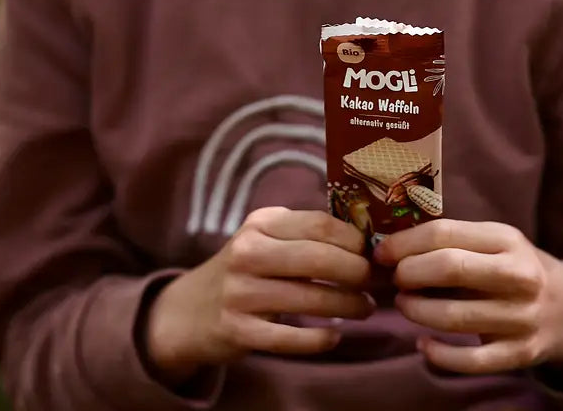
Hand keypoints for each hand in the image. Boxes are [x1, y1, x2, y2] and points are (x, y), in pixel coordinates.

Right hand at [145, 207, 372, 383]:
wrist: (188, 311)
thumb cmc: (244, 269)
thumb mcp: (265, 238)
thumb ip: (304, 234)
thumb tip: (364, 240)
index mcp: (261, 223)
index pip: (318, 224)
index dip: (353, 239)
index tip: (372, 252)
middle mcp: (248, 252)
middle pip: (317, 258)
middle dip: (356, 272)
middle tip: (374, 282)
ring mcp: (240, 293)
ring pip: (308, 299)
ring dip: (347, 305)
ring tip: (365, 308)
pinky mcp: (237, 330)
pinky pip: (289, 338)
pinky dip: (318, 339)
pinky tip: (335, 336)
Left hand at [374, 220, 562, 374]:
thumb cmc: (512, 267)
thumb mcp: (494, 241)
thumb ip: (453, 241)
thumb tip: (392, 246)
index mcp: (507, 239)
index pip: (446, 234)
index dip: (406, 243)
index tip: (381, 253)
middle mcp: (518, 275)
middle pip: (451, 269)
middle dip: (410, 273)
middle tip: (394, 279)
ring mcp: (521, 317)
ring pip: (455, 317)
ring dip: (417, 311)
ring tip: (403, 304)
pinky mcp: (519, 354)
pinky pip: (470, 362)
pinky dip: (439, 355)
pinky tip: (423, 344)